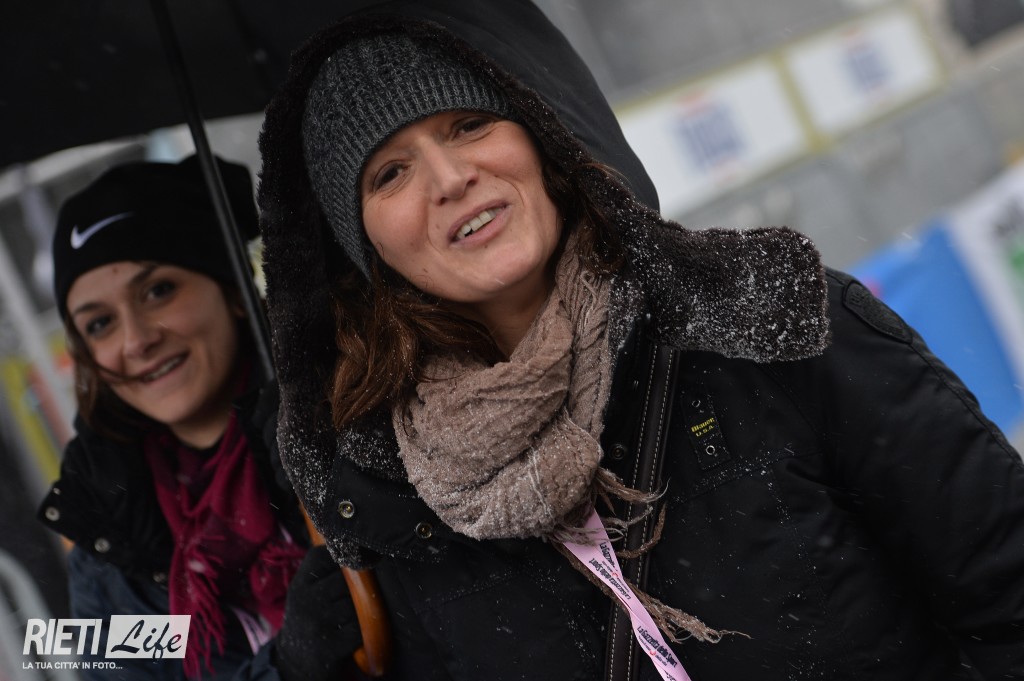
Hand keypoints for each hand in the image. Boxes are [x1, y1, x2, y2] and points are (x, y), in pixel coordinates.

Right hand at [274, 545, 361, 680]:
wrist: (294, 662)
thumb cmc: (309, 617)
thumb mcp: (305, 591)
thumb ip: (324, 570)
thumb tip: (358, 544)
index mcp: (300, 583)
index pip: (325, 555)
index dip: (343, 560)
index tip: (348, 569)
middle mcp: (305, 600)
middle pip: (347, 580)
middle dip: (356, 588)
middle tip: (354, 597)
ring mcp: (317, 623)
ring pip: (355, 605)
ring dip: (360, 611)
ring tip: (351, 616)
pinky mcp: (329, 646)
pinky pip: (358, 629)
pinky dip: (360, 632)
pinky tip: (350, 632)